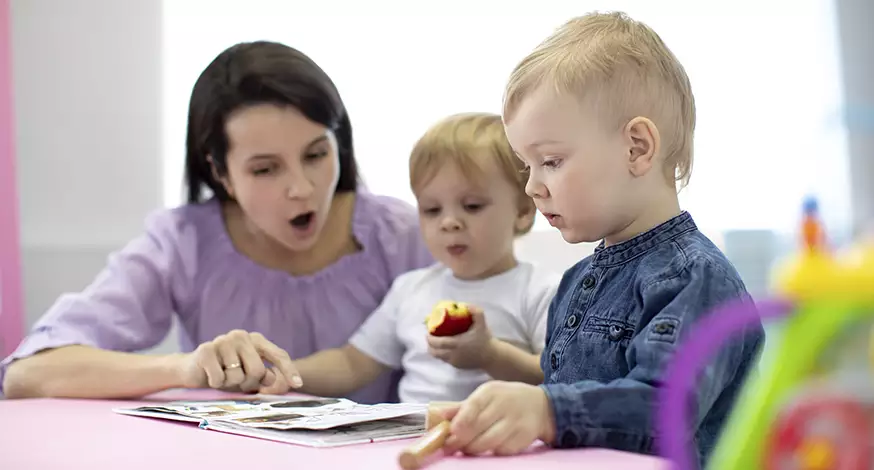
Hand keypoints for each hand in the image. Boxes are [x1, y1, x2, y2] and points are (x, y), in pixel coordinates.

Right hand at [177, 330, 302, 393]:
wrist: (192, 369)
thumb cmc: (226, 372)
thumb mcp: (249, 375)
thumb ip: (266, 377)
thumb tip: (280, 383)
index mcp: (256, 339)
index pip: (278, 355)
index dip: (288, 370)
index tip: (297, 385)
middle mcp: (241, 336)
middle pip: (258, 370)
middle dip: (249, 382)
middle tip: (237, 381)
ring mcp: (223, 341)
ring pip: (238, 376)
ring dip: (230, 384)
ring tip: (222, 376)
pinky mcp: (206, 350)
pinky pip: (219, 378)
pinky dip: (216, 383)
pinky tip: (210, 376)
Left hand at [427, 306, 495, 368]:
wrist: (492, 357)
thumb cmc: (485, 339)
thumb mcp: (482, 323)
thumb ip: (476, 312)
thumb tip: (464, 305)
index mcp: (457, 344)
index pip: (438, 343)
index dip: (430, 338)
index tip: (428, 332)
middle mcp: (454, 355)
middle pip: (434, 352)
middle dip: (429, 344)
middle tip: (430, 336)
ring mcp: (455, 362)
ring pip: (438, 357)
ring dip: (434, 350)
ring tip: (435, 342)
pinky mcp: (457, 366)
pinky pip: (445, 360)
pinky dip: (441, 354)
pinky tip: (444, 348)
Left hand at [441, 381, 555, 455]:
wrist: (541, 406)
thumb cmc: (505, 400)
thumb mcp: (485, 396)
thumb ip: (461, 407)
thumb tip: (438, 415)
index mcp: (491, 392)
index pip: (472, 407)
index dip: (459, 423)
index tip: (449, 434)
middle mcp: (504, 405)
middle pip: (477, 428)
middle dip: (461, 440)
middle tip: (451, 446)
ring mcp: (516, 422)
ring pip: (489, 442)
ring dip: (474, 449)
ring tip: (467, 448)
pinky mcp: (524, 437)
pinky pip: (502, 450)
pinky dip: (492, 452)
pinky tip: (488, 448)